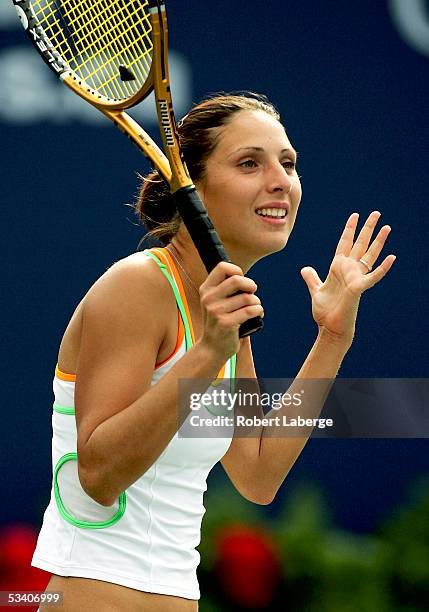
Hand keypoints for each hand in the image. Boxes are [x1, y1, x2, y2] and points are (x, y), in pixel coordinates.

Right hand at [198, 262, 262, 359]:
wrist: (212, 347)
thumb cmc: (219, 321)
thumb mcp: (215, 302)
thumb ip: (225, 288)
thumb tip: (245, 278)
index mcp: (206, 289)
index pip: (222, 267)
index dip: (237, 271)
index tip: (242, 282)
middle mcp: (209, 299)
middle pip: (237, 280)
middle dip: (251, 285)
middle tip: (252, 292)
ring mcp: (216, 311)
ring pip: (248, 298)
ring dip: (257, 302)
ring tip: (254, 308)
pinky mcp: (226, 323)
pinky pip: (251, 310)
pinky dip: (259, 311)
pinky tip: (258, 314)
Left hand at [300, 211, 395, 342]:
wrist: (329, 328)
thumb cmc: (325, 311)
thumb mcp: (316, 290)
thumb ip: (312, 278)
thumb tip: (305, 269)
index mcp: (337, 268)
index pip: (345, 243)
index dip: (349, 229)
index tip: (354, 215)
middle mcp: (348, 270)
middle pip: (360, 244)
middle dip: (367, 228)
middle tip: (376, 213)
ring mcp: (355, 278)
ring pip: (369, 255)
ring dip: (378, 242)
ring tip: (387, 227)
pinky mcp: (358, 288)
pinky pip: (373, 276)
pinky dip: (383, 268)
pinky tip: (392, 257)